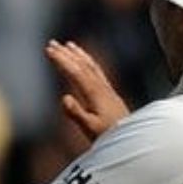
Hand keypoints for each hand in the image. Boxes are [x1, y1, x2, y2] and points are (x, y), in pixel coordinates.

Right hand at [47, 39, 127, 156]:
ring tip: (69, 45)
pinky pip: (98, 72)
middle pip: (82, 65)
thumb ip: (76, 113)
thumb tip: (64, 98)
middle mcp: (102, 88)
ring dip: (79, 55)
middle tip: (52, 43)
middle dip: (66, 54)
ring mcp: (107, 90)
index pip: (75, 72)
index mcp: (95, 94)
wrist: (133, 140)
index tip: (49, 50)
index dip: (62, 60)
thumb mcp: (90, 129)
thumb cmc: (108, 136)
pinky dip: (90, 63)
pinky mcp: (110, 94)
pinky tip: (86, 62)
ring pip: (91, 66)